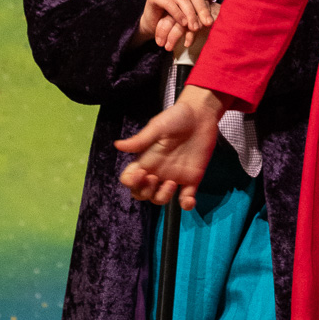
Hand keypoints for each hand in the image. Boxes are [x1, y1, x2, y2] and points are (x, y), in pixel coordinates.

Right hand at [115, 86, 225, 208]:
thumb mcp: (157, 127)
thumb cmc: (176, 117)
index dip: (131, 181)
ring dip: (162, 197)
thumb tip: (117, 145)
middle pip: (142, 192)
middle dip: (145, 191)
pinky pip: (186, 198)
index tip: (140, 173)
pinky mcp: (192, 179)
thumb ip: (140, 140)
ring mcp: (174, 176)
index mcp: (146, 159)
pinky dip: (186, 204)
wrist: (201, 115)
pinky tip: (188, 200)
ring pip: (160, 198)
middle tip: (155, 177)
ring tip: (172, 183)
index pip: (130, 178)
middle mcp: (157, 171)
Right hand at [131, 0, 220, 50]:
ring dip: (190, 14)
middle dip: (201, 9)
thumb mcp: (195, 6)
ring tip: (195, 27)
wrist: (158, 24)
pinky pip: (168, 2)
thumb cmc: (180, 13)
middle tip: (207, 24)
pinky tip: (183, 23)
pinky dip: (178, 14)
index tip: (210, 19)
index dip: (207, 2)